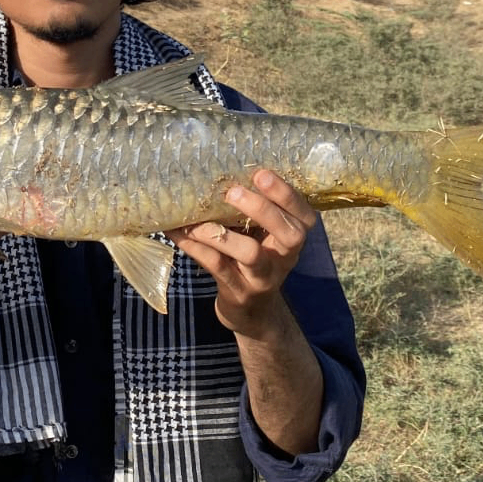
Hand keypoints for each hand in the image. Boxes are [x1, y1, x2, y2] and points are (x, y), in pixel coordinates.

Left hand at [168, 169, 316, 337]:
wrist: (251, 311)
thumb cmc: (254, 260)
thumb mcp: (262, 238)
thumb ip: (254, 212)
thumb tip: (218, 170)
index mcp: (293, 239)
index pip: (305, 216)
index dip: (287, 195)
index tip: (261, 174)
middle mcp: (284, 258)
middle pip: (289, 233)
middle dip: (263, 209)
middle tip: (232, 191)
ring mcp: (262, 278)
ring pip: (251, 254)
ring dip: (222, 233)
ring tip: (197, 220)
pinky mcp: (237, 291)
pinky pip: (217, 266)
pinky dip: (195, 246)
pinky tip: (177, 232)